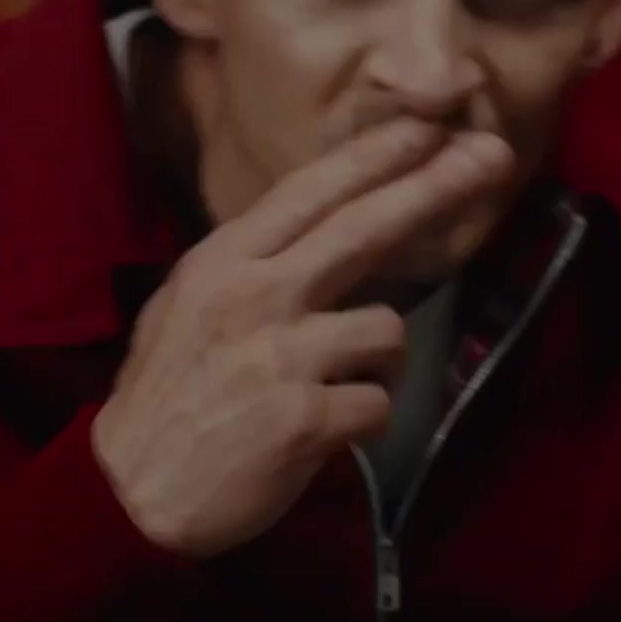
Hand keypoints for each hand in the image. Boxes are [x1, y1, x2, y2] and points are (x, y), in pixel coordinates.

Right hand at [91, 118, 512, 558]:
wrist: (129, 495)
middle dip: (435, 186)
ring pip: (387, 330)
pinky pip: (378, 403)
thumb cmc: (162, 396)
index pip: (311, 192)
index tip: (429, 126)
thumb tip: (320, 226)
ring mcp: (281, 356)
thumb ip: (250, 265)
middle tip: (492, 156)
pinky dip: (364, 419)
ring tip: (338, 385)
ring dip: (382, 362)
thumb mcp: (186, 306)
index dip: (376, 156)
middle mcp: (255, 296)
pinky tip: (326, 432)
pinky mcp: (305, 418)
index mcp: (224, 262)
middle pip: (364, 228)